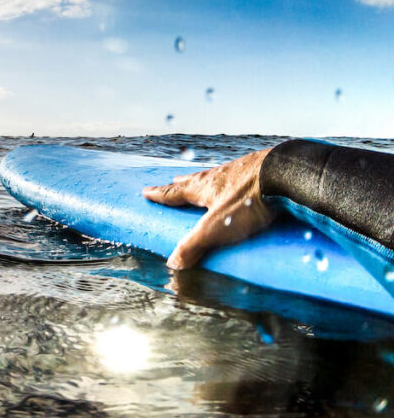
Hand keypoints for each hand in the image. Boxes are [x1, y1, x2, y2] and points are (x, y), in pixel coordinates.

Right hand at [143, 148, 276, 269]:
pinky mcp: (266, 170)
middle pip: (196, 179)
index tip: (146, 191)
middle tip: (174, 180)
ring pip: (220, 175)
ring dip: (211, 180)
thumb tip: (173, 264)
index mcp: (204, 187)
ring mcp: (244, 170)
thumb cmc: (249, 200)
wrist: (287, 174)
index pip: (175, 192)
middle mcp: (221, 175)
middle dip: (183, 183)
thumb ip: (194, 246)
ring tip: (209, 182)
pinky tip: (247, 183)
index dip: (160, 194)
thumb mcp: (217, 228)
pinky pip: (246, 175)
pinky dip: (239, 180)